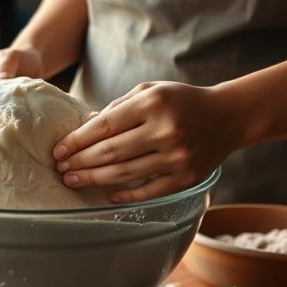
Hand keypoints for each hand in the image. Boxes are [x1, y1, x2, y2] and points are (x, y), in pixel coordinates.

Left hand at [52, 82, 244, 202]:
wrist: (228, 116)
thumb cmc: (180, 101)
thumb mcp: (149, 91)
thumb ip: (118, 107)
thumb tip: (84, 128)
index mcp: (152, 104)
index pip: (104, 126)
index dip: (76, 141)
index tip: (58, 150)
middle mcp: (165, 130)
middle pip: (110, 152)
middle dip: (79, 162)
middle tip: (60, 170)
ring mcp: (177, 157)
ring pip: (124, 174)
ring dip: (93, 179)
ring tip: (73, 181)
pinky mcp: (186, 178)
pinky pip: (149, 192)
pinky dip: (125, 195)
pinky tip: (106, 195)